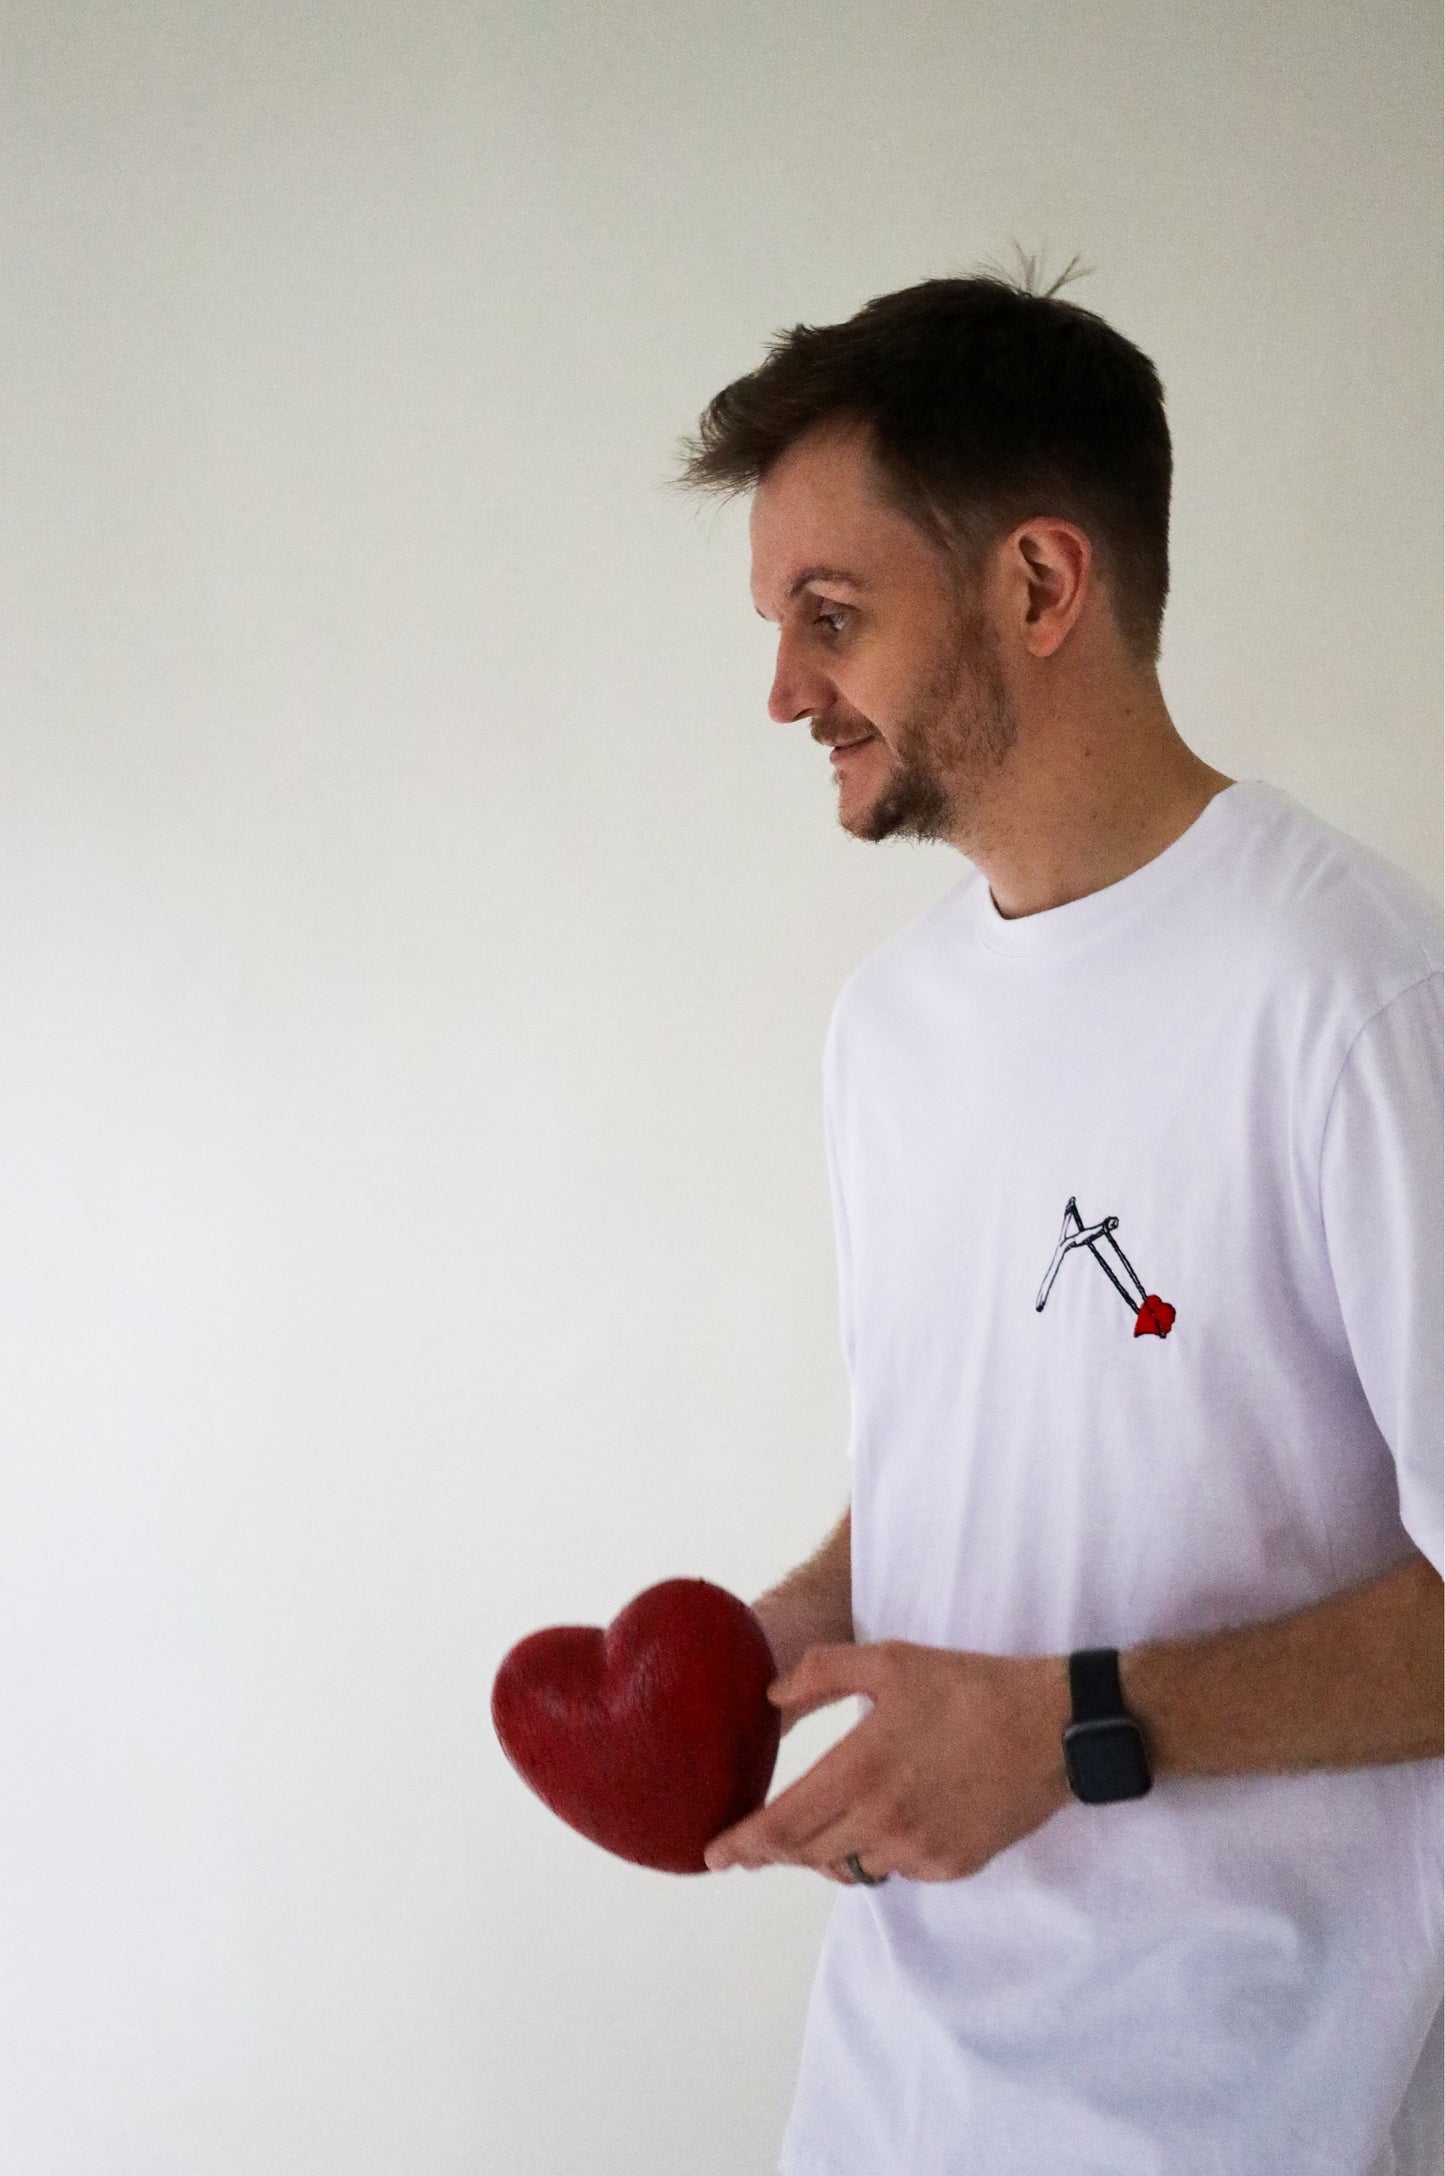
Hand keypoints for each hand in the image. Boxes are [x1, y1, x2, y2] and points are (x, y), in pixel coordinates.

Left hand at [704, 1639, 1072, 1883]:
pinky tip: (886, 1821)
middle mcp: (883, 1821)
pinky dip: (878, 1850)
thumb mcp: (891, 1660)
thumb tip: (771, 1695)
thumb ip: (824, 1672)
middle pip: (807, 1854)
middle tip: (751, 1844)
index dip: (743, 1843)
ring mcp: (919, 1850)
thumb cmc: (968, 1687)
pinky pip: (896, 1868)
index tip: (713, 1854)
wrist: (1052, 1729)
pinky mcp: (951, 1865)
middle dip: (773, 1851)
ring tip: (820, 1826)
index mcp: (861, 1769)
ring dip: (826, 1852)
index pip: (783, 1824)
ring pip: (850, 1866)